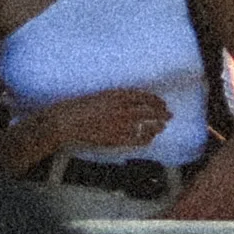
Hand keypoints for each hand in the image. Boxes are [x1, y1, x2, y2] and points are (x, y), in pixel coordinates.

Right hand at [39, 86, 168, 150]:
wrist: (64, 122)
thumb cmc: (76, 107)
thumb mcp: (97, 96)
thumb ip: (113, 98)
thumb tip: (128, 102)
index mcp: (116, 95)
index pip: (143, 96)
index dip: (155, 100)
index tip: (161, 102)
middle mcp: (122, 108)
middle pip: (150, 110)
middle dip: (162, 112)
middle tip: (169, 114)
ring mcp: (121, 124)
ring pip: (148, 124)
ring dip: (158, 125)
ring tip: (162, 126)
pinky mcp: (118, 138)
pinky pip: (139, 138)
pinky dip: (146, 138)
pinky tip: (149, 138)